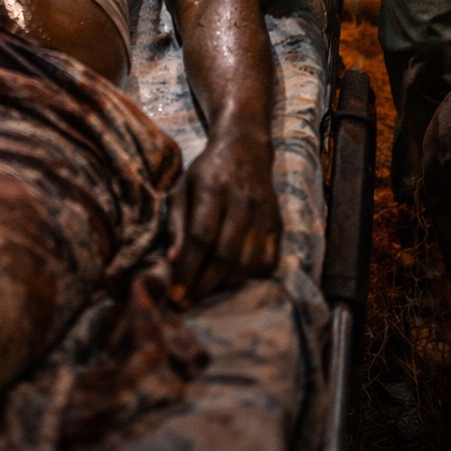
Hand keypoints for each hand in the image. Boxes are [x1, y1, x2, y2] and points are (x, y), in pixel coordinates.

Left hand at [168, 131, 280, 301]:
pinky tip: (232, 278)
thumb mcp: (182, 187)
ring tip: (205, 292)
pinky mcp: (278, 222)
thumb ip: (176, 222)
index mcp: (213, 188)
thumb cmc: (205, 172)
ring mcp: (264, 213)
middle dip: (204, 285)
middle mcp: (242, 201)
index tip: (175, 294)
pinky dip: (250, 276)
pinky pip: (268, 261)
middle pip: (226, 254)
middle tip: (187, 302)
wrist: (245, 148)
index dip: (188, 269)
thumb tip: (172, 261)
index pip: (201, 237)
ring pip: (248, 262)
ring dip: (225, 284)